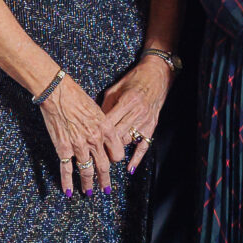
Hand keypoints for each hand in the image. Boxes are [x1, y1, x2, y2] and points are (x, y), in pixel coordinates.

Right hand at [36, 73, 126, 194]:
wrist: (58, 93)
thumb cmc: (78, 97)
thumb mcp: (98, 109)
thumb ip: (103, 126)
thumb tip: (105, 138)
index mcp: (106, 129)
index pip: (117, 153)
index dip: (116, 159)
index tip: (112, 162)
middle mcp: (95, 140)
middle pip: (104, 166)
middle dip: (105, 180)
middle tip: (107, 189)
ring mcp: (78, 146)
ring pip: (87, 171)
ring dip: (88, 184)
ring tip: (90, 192)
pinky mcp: (62, 148)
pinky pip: (66, 169)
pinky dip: (67, 182)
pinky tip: (69, 191)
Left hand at [99, 54, 172, 173]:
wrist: (157, 75)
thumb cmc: (134, 79)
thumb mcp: (115, 89)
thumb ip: (104, 106)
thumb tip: (92, 122)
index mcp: (127, 101)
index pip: (108, 123)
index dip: (96, 134)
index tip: (85, 142)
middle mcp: (137, 112)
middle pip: (117, 135)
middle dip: (104, 146)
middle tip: (91, 155)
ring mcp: (145, 120)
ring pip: (128, 141)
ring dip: (116, 150)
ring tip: (103, 159)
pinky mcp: (152, 126)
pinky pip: (144, 145)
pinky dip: (137, 158)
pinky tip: (130, 168)